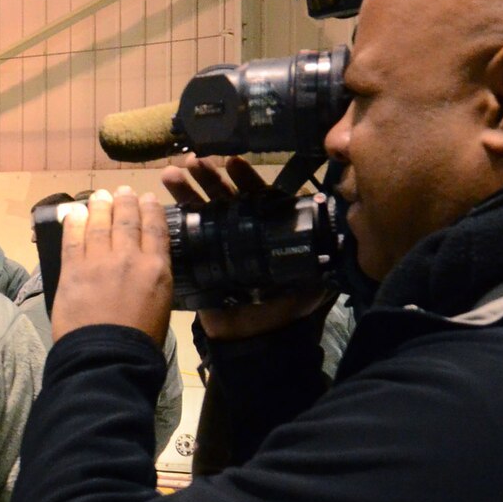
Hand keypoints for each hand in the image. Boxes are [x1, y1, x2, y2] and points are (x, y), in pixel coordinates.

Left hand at [48, 187, 172, 343]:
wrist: (108, 358)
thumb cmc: (140, 342)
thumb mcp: (162, 305)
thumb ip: (154, 279)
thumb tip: (147, 264)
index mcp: (156, 269)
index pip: (154, 229)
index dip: (150, 210)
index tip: (147, 197)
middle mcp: (129, 258)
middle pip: (126, 221)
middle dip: (125, 202)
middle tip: (122, 191)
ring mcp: (99, 262)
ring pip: (99, 225)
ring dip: (99, 207)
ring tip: (99, 196)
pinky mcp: (73, 271)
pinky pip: (73, 239)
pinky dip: (73, 223)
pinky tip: (74, 212)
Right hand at [163, 156, 334, 340]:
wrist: (257, 339)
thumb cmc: (287, 309)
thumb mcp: (313, 281)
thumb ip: (322, 260)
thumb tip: (340, 236)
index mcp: (267, 231)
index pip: (257, 197)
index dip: (246, 179)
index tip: (233, 163)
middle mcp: (242, 231)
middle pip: (224, 197)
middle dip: (209, 177)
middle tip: (195, 161)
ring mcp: (217, 244)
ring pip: (202, 210)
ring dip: (186, 190)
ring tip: (172, 173)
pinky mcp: (199, 259)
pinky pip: (186, 236)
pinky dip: (174, 218)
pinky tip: (162, 202)